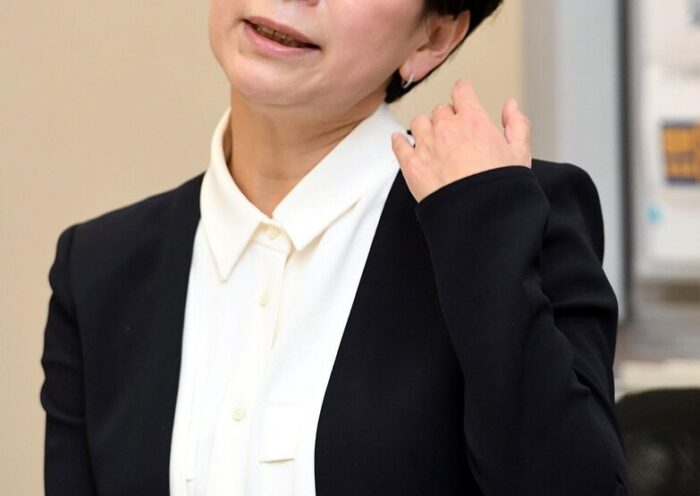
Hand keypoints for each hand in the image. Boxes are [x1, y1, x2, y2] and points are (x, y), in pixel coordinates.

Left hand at [391, 79, 531, 202]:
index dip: (463, 91)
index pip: (462, 92)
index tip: (462, 94)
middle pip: (440, 110)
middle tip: (453, 131)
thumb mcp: (520, 153)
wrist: (478, 214)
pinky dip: (399, 141)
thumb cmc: (498, 188)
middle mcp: (447, 129)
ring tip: (431, 138)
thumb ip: (517, 124)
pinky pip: (399, 145)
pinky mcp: (411, 166)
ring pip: (418, 123)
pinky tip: (400, 141)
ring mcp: (427, 146)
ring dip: (424, 128)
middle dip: (446, 117)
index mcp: (473, 121)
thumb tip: (511, 106)